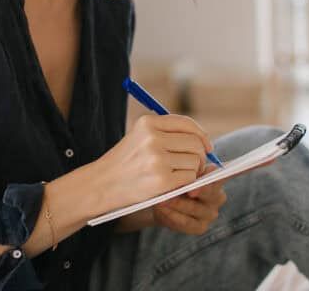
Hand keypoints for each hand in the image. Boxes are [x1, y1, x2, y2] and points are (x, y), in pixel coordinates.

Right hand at [94, 114, 212, 210]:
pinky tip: (174, 185)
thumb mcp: (140, 138)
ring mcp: (157, 159)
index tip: (207, 146)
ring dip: (193, 171)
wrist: (101, 185)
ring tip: (179, 177)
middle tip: (195, 166)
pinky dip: (187, 183)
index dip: (201, 135)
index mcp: (148, 123)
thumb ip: (168, 135)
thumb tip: (204, 142)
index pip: (186, 124)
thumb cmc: (124, 163)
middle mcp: (152, 137)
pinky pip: (190, 178)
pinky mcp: (161, 180)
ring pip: (195, 161)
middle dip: (200, 156)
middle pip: (195, 143)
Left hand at [152, 154, 279, 234]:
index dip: (256, 163)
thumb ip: (189, 166)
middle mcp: (218, 195)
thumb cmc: (166, 179)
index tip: (272, 156)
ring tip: (162, 199)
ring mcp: (209, 213)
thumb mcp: (175, 169)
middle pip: (213, 191)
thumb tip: (208, 167)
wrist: (152, 199)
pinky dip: (175, 217)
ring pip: (197, 209)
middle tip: (183, 189)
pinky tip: (163, 210)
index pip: (239, 169)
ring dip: (178, 204)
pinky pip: (189, 223)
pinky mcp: (199, 227)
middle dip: (197, 190)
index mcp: (216, 177)